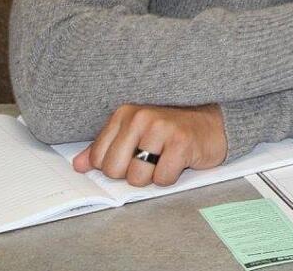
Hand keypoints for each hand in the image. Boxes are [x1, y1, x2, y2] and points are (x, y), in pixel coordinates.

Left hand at [73, 103, 226, 186]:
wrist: (213, 124)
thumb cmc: (172, 131)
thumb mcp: (136, 134)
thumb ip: (105, 148)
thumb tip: (79, 165)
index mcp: (125, 114)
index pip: (98, 158)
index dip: (115, 167)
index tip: (132, 157)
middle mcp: (141, 117)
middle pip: (115, 170)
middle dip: (132, 174)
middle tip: (151, 160)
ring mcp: (162, 128)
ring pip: (137, 177)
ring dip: (153, 177)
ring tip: (165, 160)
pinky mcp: (181, 143)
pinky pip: (162, 179)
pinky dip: (171, 177)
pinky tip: (179, 162)